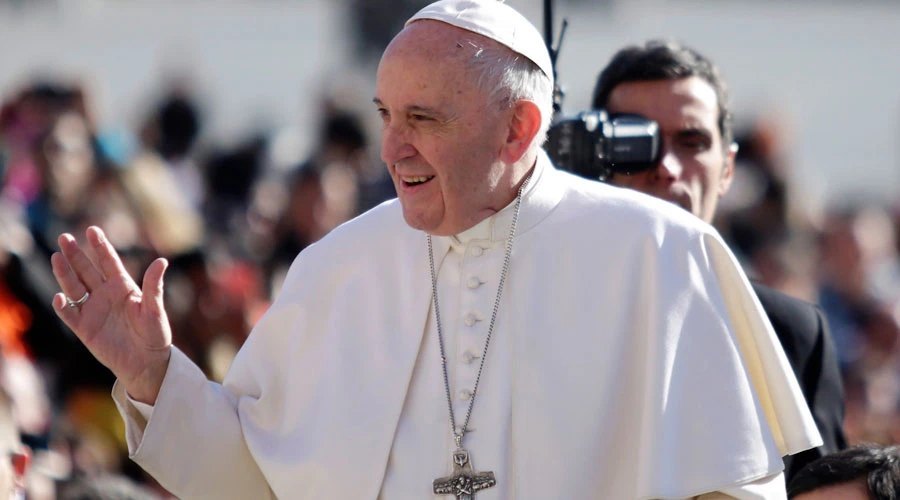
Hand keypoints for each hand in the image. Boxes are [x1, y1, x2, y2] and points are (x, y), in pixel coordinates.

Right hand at [51, 226, 171, 403]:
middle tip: (65, 237)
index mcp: (123, 287)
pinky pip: (69, 314)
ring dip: (65, 273)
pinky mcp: (84, 328)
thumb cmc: (155, 334)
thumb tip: (162, 261)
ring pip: (75, 287)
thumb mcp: (155, 309)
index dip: (101, 246)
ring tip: (56, 257)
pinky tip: (60, 297)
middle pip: (87, 270)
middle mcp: (105, 294)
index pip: (109, 262)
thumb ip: (153, 286)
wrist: (146, 362)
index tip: (92, 230)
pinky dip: (63, 306)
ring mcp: (93, 310)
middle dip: (76, 254)